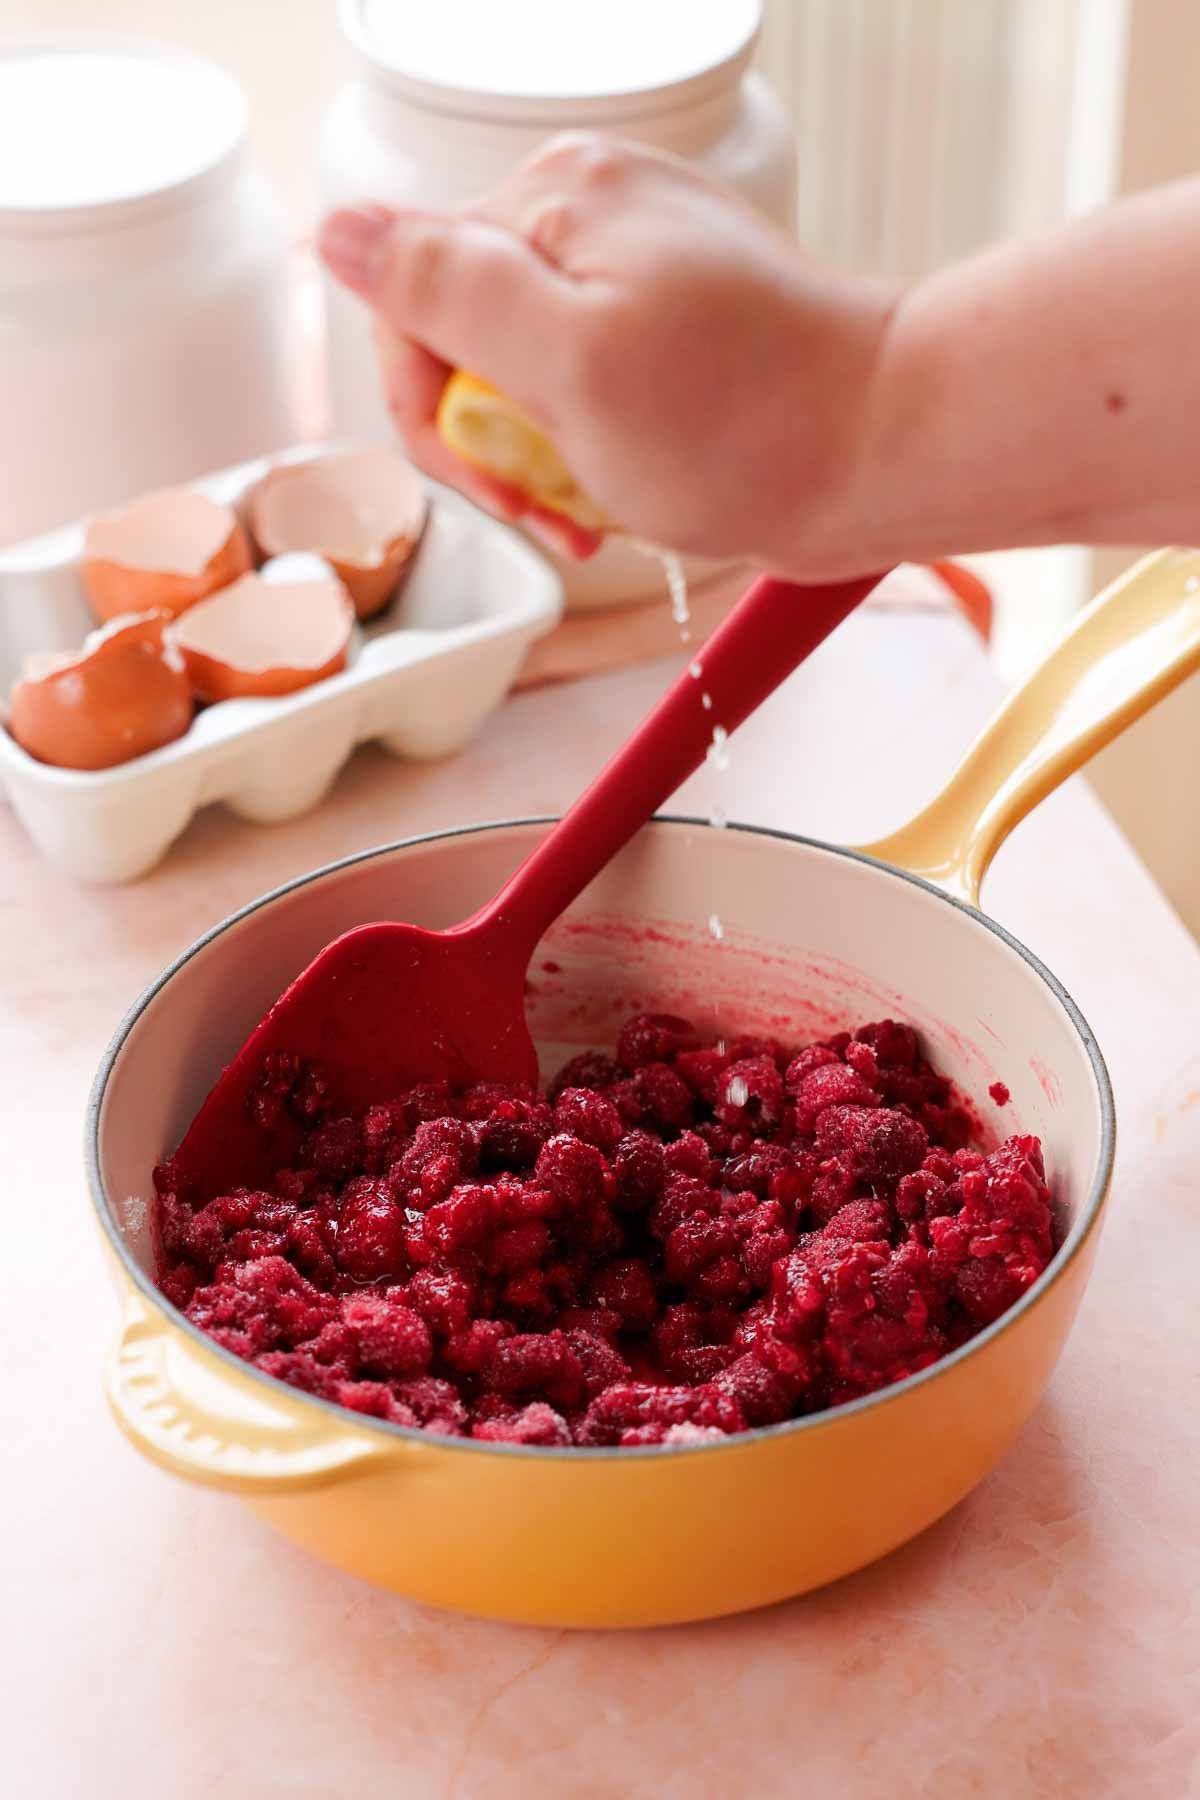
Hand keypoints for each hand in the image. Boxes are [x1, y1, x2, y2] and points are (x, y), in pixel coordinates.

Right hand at [319, 135, 897, 574]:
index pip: (412, 297)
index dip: (433, 412)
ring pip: (526, 368)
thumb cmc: (745, 425)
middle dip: (494, 442)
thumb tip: (340, 232)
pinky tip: (631, 483)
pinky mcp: (675, 315)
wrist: (887, 449)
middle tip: (554, 510)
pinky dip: (593, 446)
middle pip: (466, 334)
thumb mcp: (566, 364)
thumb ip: (444, 290)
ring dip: (545, 458)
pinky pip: (588, 381)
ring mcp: (637, 261)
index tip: (495, 486)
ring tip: (598, 510)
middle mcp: (590, 210)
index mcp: (553, 200)